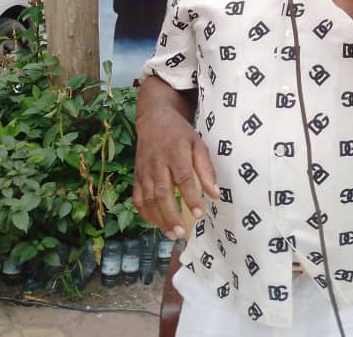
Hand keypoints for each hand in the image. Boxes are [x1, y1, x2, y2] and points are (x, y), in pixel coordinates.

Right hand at [133, 80, 218, 238]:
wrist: (154, 119)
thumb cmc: (180, 133)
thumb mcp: (198, 143)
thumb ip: (206, 168)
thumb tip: (215, 193)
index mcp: (175, 152)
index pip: (183, 177)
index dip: (190, 197)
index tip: (199, 214)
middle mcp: (157, 163)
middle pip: (162, 192)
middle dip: (171, 214)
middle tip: (182, 232)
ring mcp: (144, 171)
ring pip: (148, 199)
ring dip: (159, 219)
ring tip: (172, 234)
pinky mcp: (137, 176)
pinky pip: (138, 198)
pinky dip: (145, 214)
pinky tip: (156, 224)